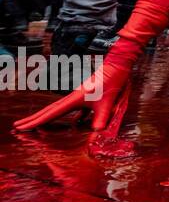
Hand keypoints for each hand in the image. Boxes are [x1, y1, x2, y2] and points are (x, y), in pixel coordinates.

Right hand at [13, 46, 136, 132]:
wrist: (118, 66)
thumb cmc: (112, 82)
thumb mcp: (107, 103)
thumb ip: (100, 120)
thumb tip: (96, 135)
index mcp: (73, 100)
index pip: (50, 114)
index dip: (35, 122)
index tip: (20, 127)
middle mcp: (73, 98)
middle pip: (49, 111)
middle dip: (33, 119)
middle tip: (17, 126)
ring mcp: (80, 97)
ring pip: (61, 110)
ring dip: (49, 117)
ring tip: (38, 124)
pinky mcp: (89, 97)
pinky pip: (77, 110)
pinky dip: (75, 117)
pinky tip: (77, 123)